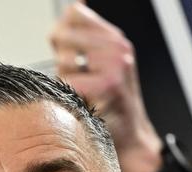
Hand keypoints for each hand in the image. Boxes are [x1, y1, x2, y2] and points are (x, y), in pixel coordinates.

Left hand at [50, 3, 162, 171]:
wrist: (132, 139)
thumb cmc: (112, 107)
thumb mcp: (103, 67)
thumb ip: (82, 42)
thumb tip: (72, 10)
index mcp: (116, 40)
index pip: (75, 13)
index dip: (62, 30)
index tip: (63, 47)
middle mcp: (118, 48)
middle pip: (64, 35)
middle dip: (59, 57)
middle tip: (73, 78)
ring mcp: (115, 66)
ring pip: (63, 61)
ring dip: (63, 80)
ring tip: (81, 92)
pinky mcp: (107, 85)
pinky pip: (67, 82)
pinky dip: (68, 96)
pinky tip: (81, 103)